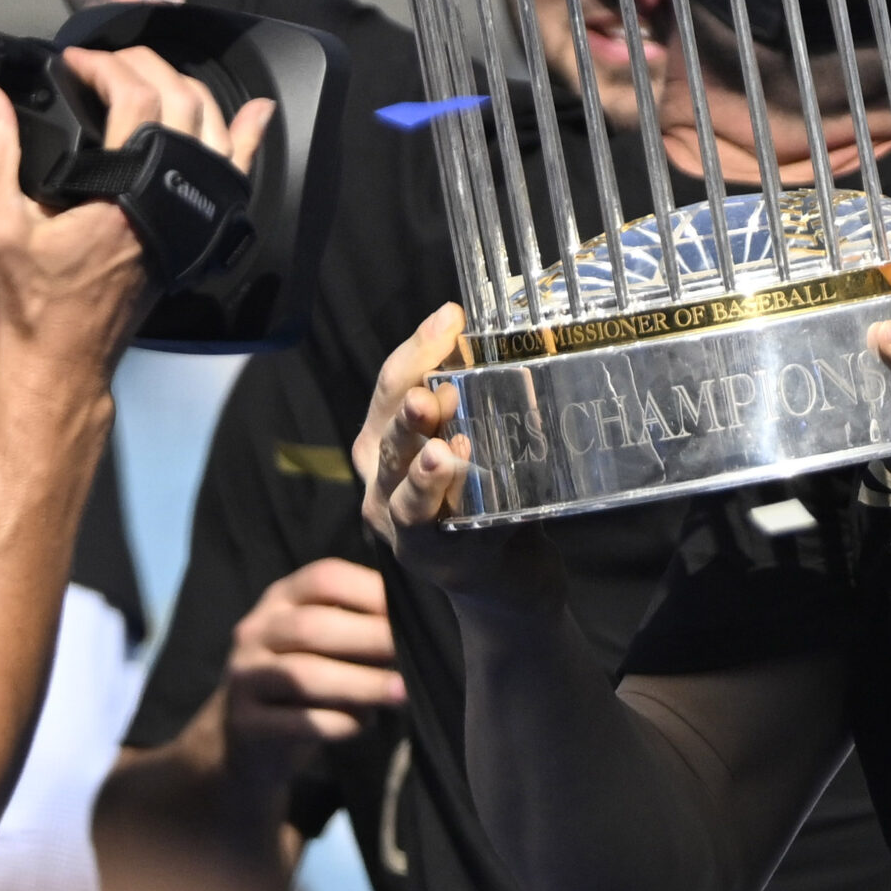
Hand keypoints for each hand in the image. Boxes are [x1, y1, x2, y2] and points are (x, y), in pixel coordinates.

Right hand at [0, 46, 268, 389]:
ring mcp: (194, 210)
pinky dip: (246, 135)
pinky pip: (235, 169)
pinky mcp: (199, 227)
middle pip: (182, 102)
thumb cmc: (34, 301)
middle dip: (146, 65)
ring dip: (185, 87)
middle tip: (105, 59)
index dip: (105, 67)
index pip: (136, 101)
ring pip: (213, 127)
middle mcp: (173, 195)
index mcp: (128, 190)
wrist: (66, 355)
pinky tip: (254, 112)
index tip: (74, 60)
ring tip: (148, 69)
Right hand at [221, 559, 405, 783]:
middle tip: (412, 654)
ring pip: (303, 675)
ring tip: (401, 693)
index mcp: (284, 598)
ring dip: (360, 684)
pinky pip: (293, 721)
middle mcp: (257, 630)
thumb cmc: (309, 677)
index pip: (324, 578)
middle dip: (369, 639)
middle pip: (312, 627)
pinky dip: (335, 722)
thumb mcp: (328, 642)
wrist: (246, 741)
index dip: (370, 591)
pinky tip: (362, 724)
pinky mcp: (243, 722)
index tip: (411, 610)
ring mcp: (243, 676)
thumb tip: (419, 626)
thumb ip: (362, 626)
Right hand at [356, 304, 560, 610]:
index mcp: (388, 441)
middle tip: (436, 390)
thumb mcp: (477, 437)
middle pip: (389, 436)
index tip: (450, 317)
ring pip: (402, 490)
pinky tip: (461, 482)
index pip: (392, 387)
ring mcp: (401, 523)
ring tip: (441, 449)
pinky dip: (444, 505)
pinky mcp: (430, 556)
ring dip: (422, 468)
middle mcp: (382, 480)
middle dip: (410, 409)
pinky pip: (430, 529)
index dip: (417, 352)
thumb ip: (479, 394)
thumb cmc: (488, 493)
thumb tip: (508, 332)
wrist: (505, 573)